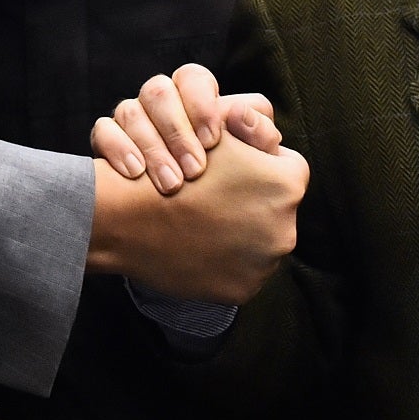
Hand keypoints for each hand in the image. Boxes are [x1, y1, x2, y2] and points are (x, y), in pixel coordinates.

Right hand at [87, 139, 305, 303]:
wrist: (129, 217)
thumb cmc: (175, 165)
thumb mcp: (219, 133)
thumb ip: (253, 130)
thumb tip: (268, 131)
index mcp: (288, 184)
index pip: (289, 171)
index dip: (262, 168)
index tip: (239, 171)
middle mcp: (286, 227)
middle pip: (278, 211)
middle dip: (255, 204)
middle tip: (220, 198)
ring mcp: (265, 264)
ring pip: (262, 243)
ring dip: (242, 234)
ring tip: (208, 222)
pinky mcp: (243, 289)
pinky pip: (243, 272)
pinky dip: (227, 261)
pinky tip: (202, 246)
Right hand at [91, 65, 281, 193]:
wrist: (186, 230)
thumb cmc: (232, 189)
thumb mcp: (256, 165)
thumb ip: (258, 137)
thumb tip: (241, 115)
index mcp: (196, 96)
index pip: (193, 78)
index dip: (202, 105)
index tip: (213, 141)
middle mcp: (162, 102)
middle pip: (159, 92)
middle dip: (177, 132)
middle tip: (195, 171)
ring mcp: (132, 120)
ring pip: (129, 110)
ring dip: (153, 148)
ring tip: (171, 186)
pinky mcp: (109, 141)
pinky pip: (103, 131)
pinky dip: (119, 150)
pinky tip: (136, 175)